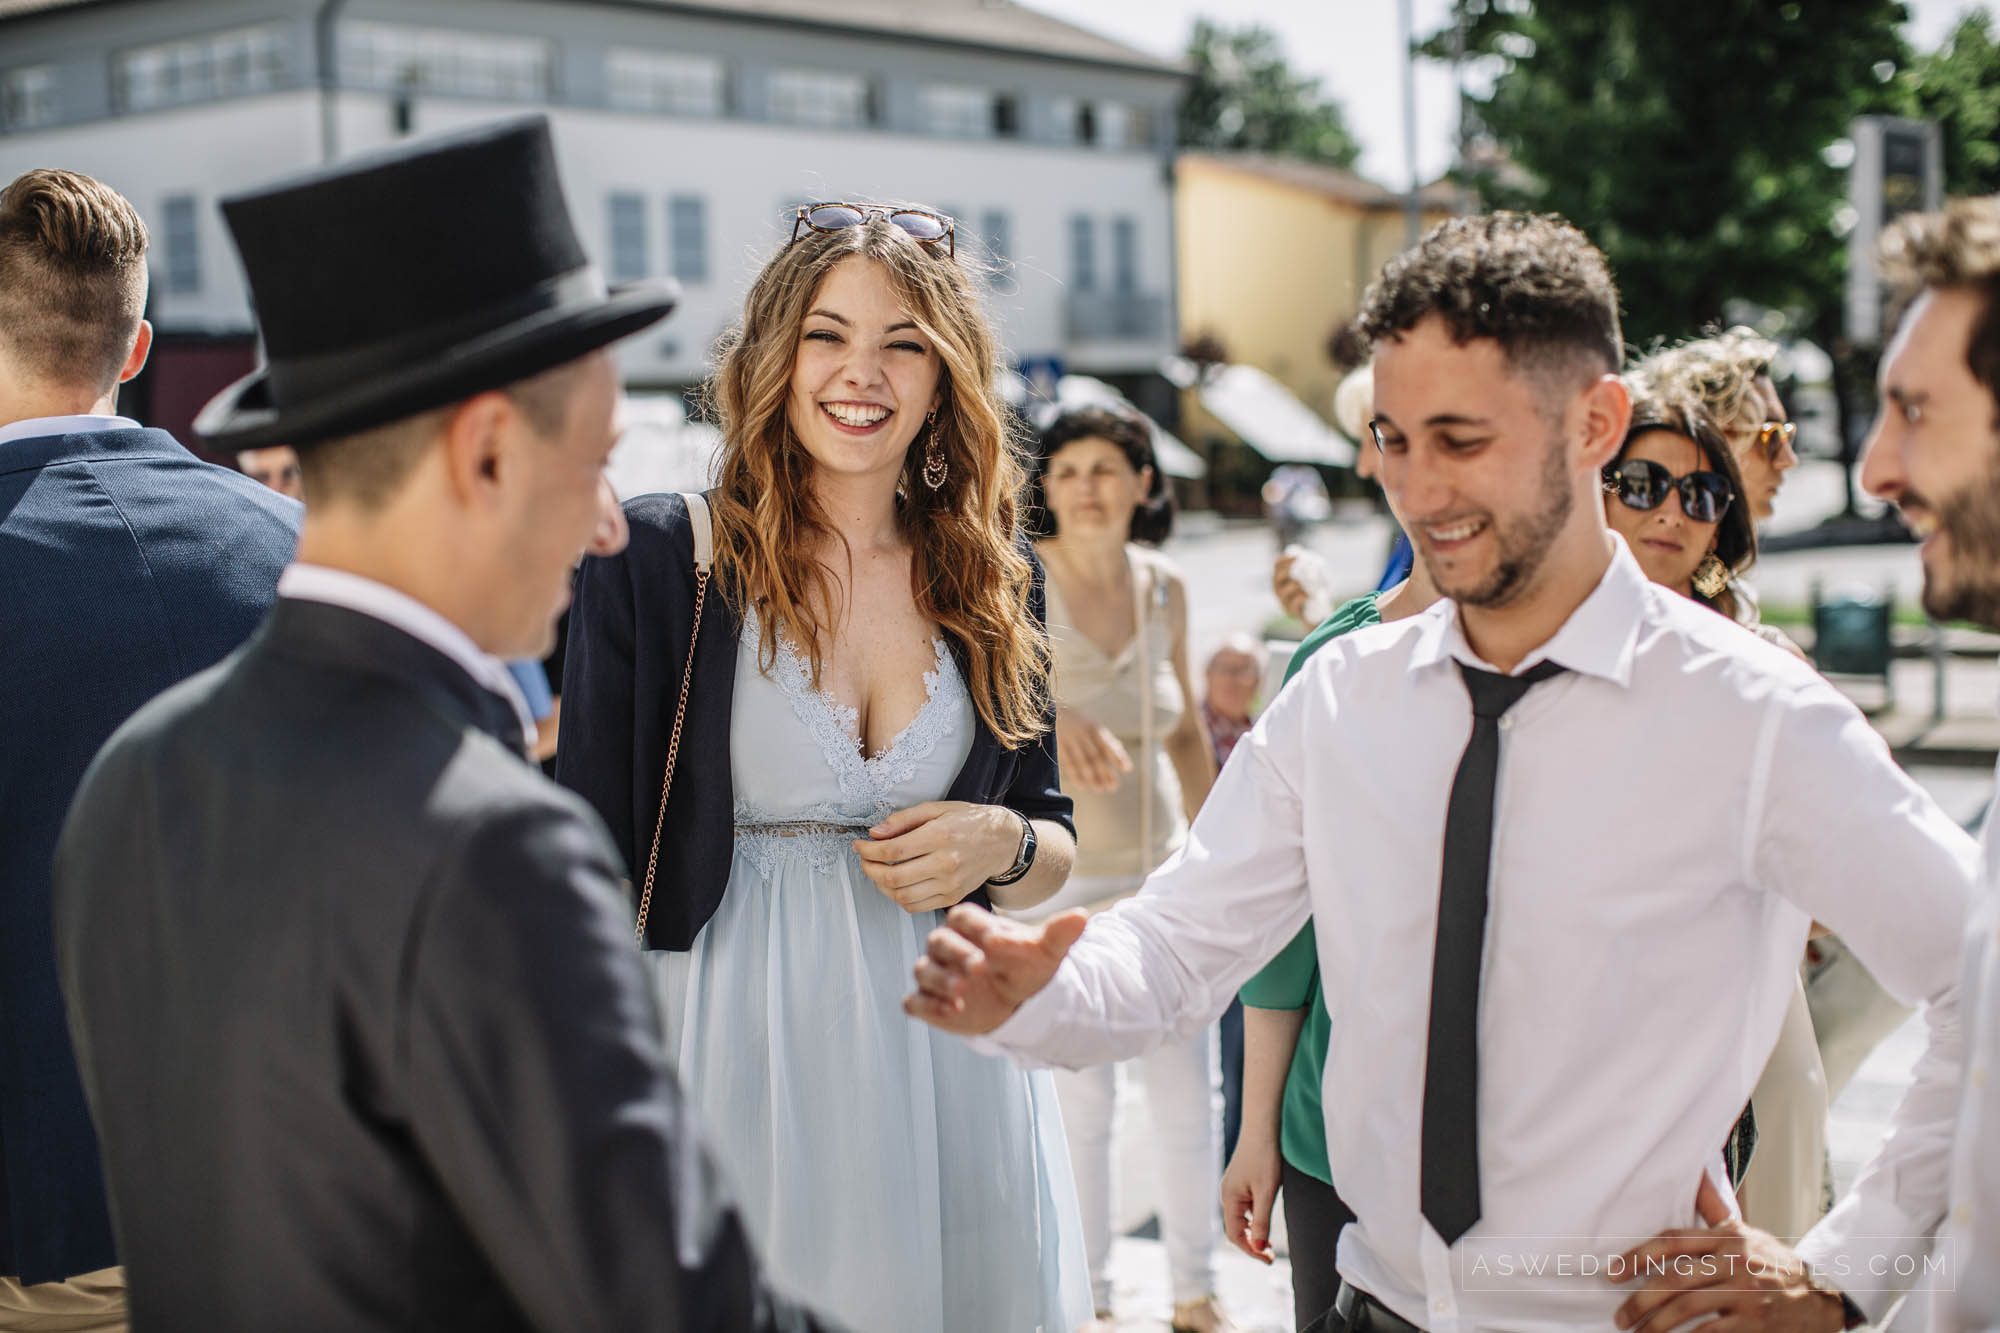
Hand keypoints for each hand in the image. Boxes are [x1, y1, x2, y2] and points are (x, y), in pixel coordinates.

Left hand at [854, 802, 1019, 914]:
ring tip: (877, 872)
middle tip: (864, 859)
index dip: (868, 851)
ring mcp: (950, 885)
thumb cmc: (969, 821)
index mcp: (940, 836)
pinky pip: (915, 906)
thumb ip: (903, 819)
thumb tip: (875, 833)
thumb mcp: (936, 808)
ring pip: (902, 896)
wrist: (1003, 842)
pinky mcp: (952, 897)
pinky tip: (895, 884)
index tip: (859, 845)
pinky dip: (898, 897)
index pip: (892, 851)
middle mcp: (945, 864)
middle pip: (893, 877)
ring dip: (881, 886)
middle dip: (870, 869)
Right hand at [903, 904, 1087, 1034]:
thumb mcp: (1045, 952)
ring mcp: (936, 974)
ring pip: (923, 970)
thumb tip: (1081, 917)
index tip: (994, 938)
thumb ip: (1058, 934)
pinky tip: (952, 1012)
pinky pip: (915, 1001)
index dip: (975, 926)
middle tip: (979, 968)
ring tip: (963, 992)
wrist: (1019, 1002)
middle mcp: (948, 947)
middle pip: (939, 942)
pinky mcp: (930, 1002)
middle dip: (956, 954)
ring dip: (940, 980)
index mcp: (971, 926)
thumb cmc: (1027, 967)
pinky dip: (928, 1006)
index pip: (962, 917)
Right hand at [1055, 707, 1129, 794]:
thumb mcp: (1090, 727)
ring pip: (1082, 761)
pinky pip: (1068, 762)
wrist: (1047, 711)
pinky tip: (1083, 785)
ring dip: (1092, 777)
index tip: (1127, 769)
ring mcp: (1068, 738)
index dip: (1118, 756)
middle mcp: (1082, 732)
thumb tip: (1123, 762)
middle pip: (1096, 755)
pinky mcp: (1056, 744)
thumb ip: (1106, 742)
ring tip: (1100, 789)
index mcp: (1093, 727)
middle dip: (1105, 772)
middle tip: (1112, 787)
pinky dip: (1075, 774)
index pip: (1108, 743)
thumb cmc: (1075, 723)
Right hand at [1220, 1132, 1281, 1263]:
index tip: (1267, 1259)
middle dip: (1251, 1244)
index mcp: (1229, 1198)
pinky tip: (1264, 1219)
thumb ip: (1261, 1221)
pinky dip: (1253, 1219)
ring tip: (1268, 1241)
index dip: (1250, 1250)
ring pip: (1240, 1219)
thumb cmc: (1265, 1157)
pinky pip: (1244, 1208)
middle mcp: (1227, 1195)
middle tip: (1269, 1255)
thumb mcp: (1266, 1192)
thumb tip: (1258, 1247)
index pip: (1234, 1234)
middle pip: (1235, 1229)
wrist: (1263, 1127)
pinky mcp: (1240, 1183)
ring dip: (1253, 1232)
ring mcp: (1232, 1188)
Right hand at [1272, 546, 1330, 623]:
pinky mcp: (1290, 612)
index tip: (1297, 556)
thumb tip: (1314, 558)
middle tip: (1300, 566)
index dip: (1284, 560)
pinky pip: (1293, 603)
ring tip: (1304, 585)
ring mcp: (1283, 602)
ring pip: (1284, 591)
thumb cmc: (1316, 591)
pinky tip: (1308, 595)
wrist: (1319, 614)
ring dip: (1295, 585)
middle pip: (1277, 577)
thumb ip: (1311, 566)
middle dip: (1287, 570)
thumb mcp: (1314, 577)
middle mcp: (1278, 590)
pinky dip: (1301, 597)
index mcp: (1282, 578)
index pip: (1277, 566)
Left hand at [1612, 1172, 1846, 1330]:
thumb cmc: (1775, 1264)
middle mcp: (1735, 1261)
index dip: (1638, 1256)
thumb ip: (1713, 1226)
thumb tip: (1678, 1214)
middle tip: (1622, 1317)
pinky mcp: (1755, 1322)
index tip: (1614, 1273)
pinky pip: (1709, 1332)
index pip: (1672, 1241)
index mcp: (1727, 1237)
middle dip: (1641, 1300)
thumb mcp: (1747, 1235)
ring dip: (1657, 1325)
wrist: (1822, 1294)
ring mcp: (1746, 1292)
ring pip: (1687, 1307)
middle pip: (1674, 1279)